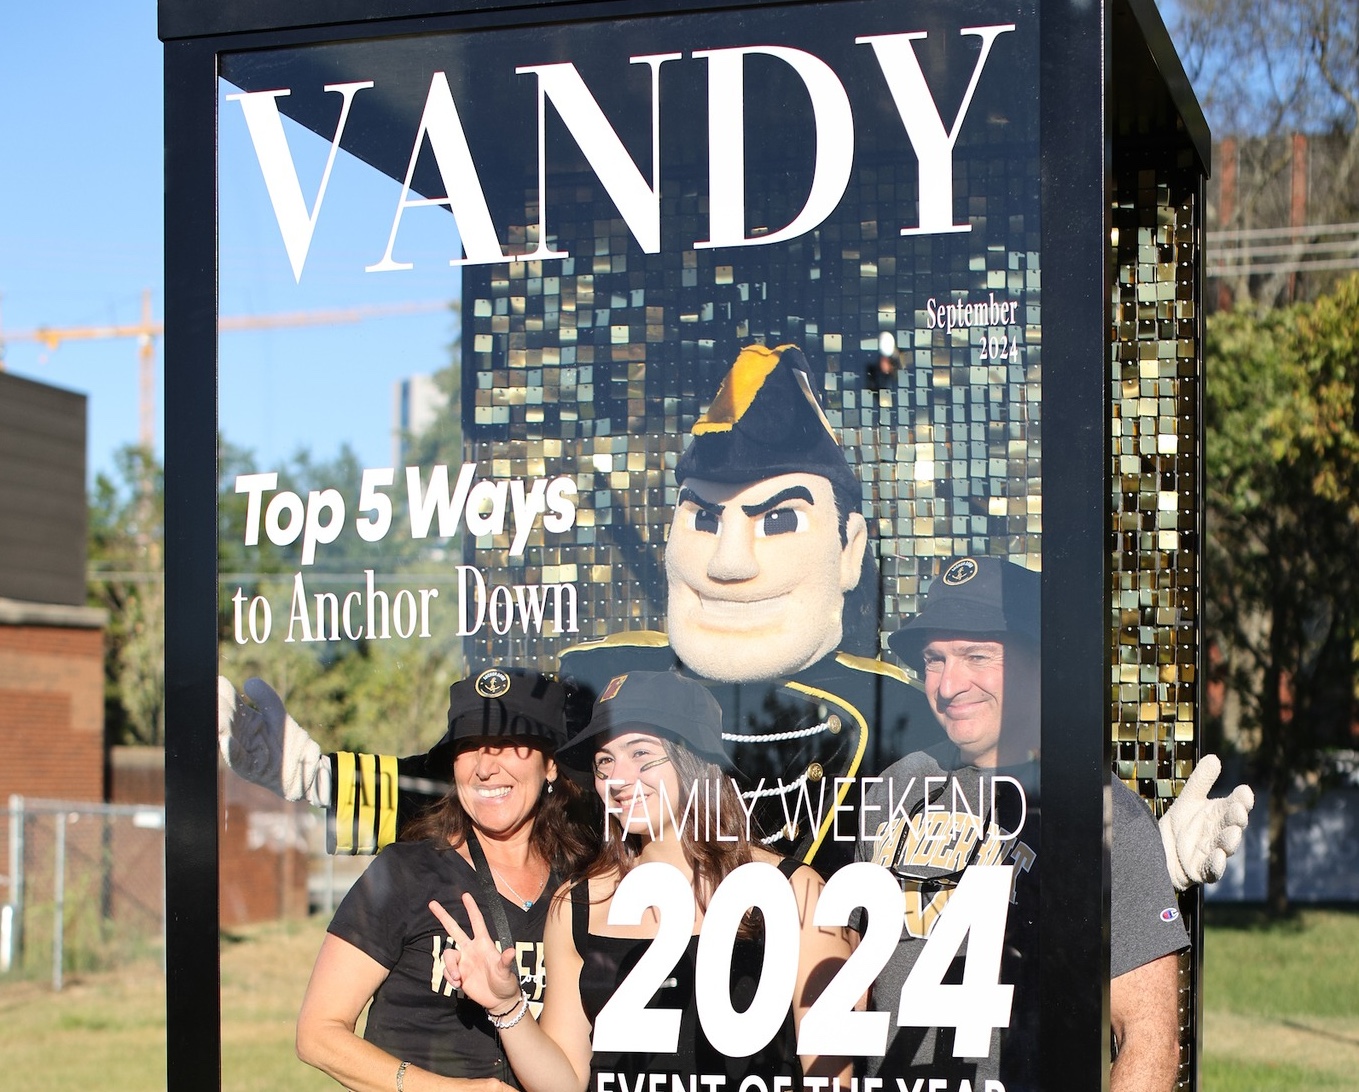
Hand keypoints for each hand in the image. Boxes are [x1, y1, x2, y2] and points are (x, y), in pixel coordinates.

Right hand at [217, 675, 327, 804]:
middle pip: (224, 719)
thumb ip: (265, 698)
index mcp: (245, 722)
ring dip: (221, 725)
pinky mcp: (252, 769)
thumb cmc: (288, 743)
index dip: (222, 693)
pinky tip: (227, 740)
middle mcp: (240, 736)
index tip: (216, 681)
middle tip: (209, 694)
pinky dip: (232, 751)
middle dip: (217, 707)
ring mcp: (245, 753)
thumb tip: (249, 681)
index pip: (229, 704)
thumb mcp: (277, 716)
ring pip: (227, 737)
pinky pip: (239, 759)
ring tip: (216, 712)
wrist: (305, 770)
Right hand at [428, 894, 522, 1013]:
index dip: (471, 908)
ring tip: (458, 979)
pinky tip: (458, 985)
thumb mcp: (506, 972)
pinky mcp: (458, 974)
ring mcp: (463, 961)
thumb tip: (511, 951)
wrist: (498, 1000)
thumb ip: (505, 961)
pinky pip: (447, 971)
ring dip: (449, 967)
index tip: (465, 895)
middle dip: (443, 916)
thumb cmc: (505, 982)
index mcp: (483, 944)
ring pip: (448, 955)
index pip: (476, 922)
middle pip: (454, 929)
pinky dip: (449, 978)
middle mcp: (471, 949)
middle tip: (432, 903)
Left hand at [1159, 754, 1253, 890]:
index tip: (1244, 791)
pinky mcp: (1202, 870)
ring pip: (1226, 847)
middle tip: (1238, 810)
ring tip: (1233, 831)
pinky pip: (1212, 870)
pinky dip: (1217, 864)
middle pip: (1232, 825)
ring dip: (1230, 840)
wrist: (1160, 849)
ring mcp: (1213, 852)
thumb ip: (1201, 781)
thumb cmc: (1181, 824)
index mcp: (1220, 815)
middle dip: (1236, 818)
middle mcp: (1220, 833)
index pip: (1235, 805)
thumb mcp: (1189, 799)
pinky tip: (1218, 856)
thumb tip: (1214, 757)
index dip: (1241, 800)